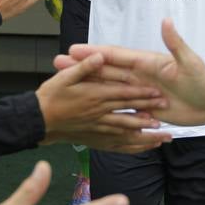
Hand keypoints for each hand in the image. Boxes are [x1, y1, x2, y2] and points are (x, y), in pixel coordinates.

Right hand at [37, 53, 171, 151]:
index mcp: (94, 96)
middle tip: (167, 109)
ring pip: (127, 131)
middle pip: (129, 111)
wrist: (37, 121)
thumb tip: (100, 56)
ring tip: (164, 134)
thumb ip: (84, 67)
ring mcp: (99, 129)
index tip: (158, 92)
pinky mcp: (96, 141)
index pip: (124, 94)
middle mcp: (100, 114)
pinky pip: (118, 146)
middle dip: (149, 110)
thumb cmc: (49, 96)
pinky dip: (133, 148)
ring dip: (146, 133)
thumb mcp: (64, 77)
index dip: (142, 93)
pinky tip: (146, 148)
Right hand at [67, 19, 204, 127]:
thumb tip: (166, 21)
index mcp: (147, 63)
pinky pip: (120, 106)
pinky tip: (86, 108)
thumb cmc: (204, 81)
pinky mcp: (143, 107)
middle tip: (56, 63)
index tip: (73, 48)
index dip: (94, 52)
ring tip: (64, 83)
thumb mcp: (190, 62)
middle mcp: (139, 76)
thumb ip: (176, 44)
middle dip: (81, 67)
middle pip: (105, 70)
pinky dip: (103, 104)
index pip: (116, 55)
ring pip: (108, 87)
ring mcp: (139, 92)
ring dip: (86, 84)